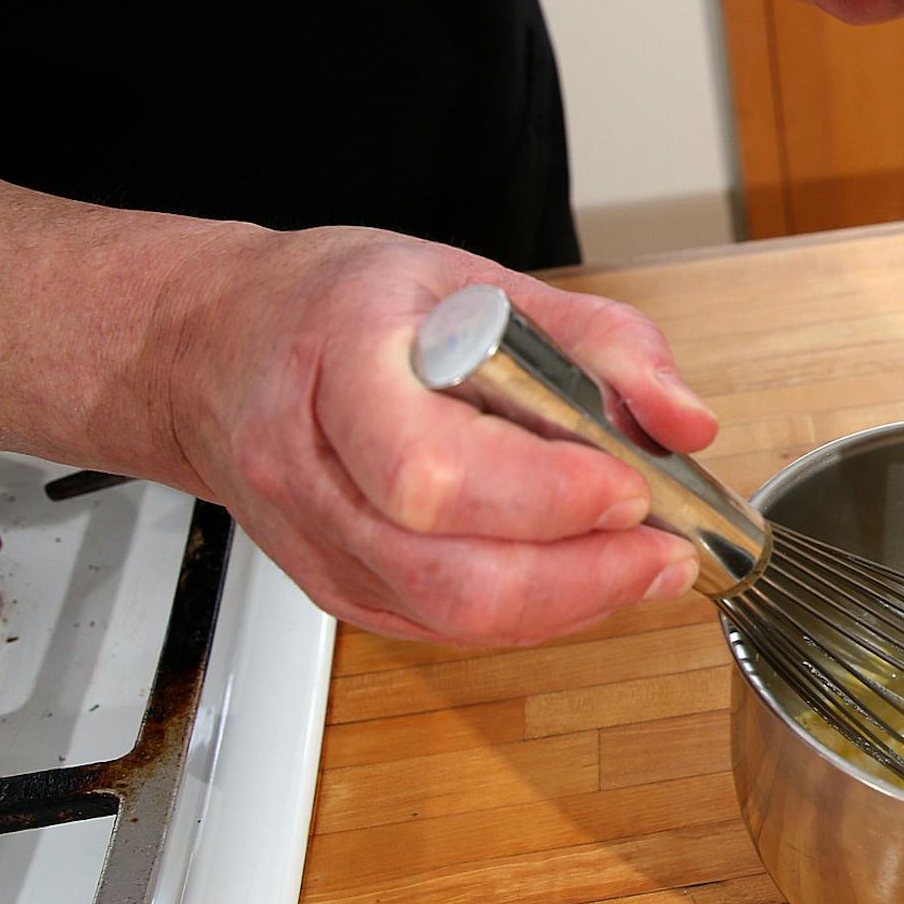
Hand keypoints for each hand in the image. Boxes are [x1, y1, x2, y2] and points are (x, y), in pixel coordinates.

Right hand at [171, 226, 717, 645]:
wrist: (219, 348)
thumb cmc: (343, 308)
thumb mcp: (476, 276)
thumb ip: (599, 342)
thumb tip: (684, 420)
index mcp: (344, 362)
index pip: (432, 468)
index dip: (543, 494)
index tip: (627, 481)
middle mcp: (314, 468)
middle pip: (447, 572)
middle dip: (580, 575)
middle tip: (664, 548)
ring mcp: (317, 543)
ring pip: (448, 616)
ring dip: (569, 603)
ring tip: (643, 564)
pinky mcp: (336, 589)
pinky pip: (442, 626)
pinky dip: (530, 613)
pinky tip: (579, 575)